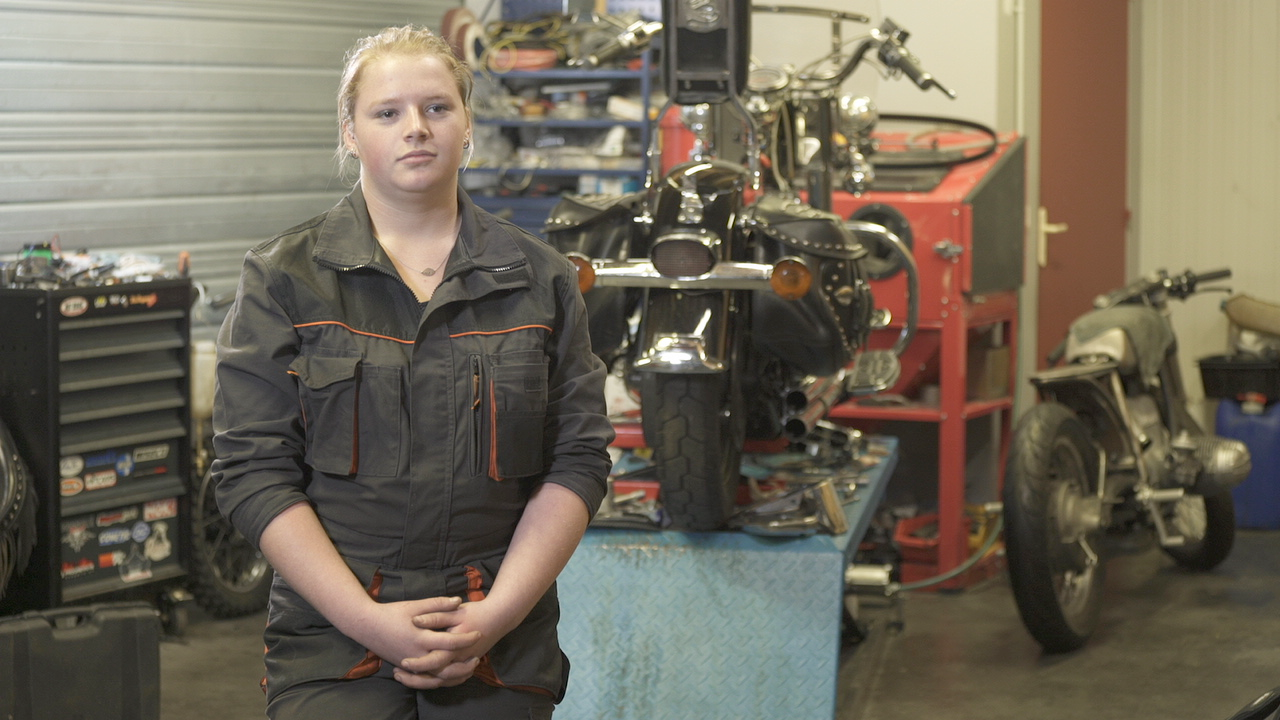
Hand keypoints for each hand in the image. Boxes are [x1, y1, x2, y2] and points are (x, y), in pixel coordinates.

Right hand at [344, 595, 481, 688]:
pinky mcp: (407, 667)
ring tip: (467, 668)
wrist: (366, 625)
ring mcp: (411, 664)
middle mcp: (417, 655)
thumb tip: (458, 601)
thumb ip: (437, 604)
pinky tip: (450, 673)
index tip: (478, 633)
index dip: (467, 638)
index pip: (450, 642)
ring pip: (437, 677)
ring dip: (454, 675)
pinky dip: (440, 679)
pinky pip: (426, 679)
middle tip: (478, 656)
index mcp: (420, 638)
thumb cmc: (391, 613)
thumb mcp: (414, 605)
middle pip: (447, 666)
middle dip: (464, 663)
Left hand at [394, 599, 510, 688]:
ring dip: (424, 682)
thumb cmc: (476, 612)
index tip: (402, 663)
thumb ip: (435, 615)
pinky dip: (437, 681)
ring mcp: (464, 664)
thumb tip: (416, 620)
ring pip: (444, 681)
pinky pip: (451, 679)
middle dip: (416, 678)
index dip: (417, 664)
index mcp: (455, 646)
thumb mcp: (455, 611)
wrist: (500, 617)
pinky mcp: (466, 664)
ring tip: (406, 677)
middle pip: (436, 676)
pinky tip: (424, 677)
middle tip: (398, 673)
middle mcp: (459, 659)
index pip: (434, 661)